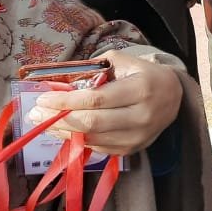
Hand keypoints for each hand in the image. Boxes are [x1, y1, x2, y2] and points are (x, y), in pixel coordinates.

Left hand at [30, 50, 182, 156]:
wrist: (175, 97)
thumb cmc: (145, 75)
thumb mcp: (125, 61)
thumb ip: (96, 67)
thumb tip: (62, 81)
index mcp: (141, 89)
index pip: (95, 99)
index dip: (65, 101)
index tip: (43, 99)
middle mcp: (142, 116)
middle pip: (91, 123)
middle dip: (58, 119)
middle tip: (36, 114)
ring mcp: (138, 136)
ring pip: (92, 139)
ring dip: (63, 132)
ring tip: (44, 122)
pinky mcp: (132, 149)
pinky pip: (98, 147)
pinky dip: (77, 139)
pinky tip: (64, 130)